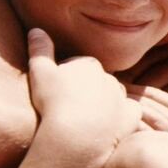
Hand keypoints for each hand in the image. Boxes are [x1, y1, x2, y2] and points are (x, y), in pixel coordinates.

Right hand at [28, 28, 141, 146]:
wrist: (75, 137)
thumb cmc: (54, 103)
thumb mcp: (40, 73)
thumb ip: (39, 50)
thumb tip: (36, 30)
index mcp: (89, 64)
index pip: (79, 67)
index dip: (67, 79)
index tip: (57, 92)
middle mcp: (109, 77)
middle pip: (97, 81)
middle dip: (86, 90)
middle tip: (70, 108)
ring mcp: (122, 97)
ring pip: (114, 96)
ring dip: (104, 103)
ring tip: (87, 119)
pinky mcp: (131, 116)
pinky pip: (130, 112)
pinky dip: (122, 117)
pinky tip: (109, 126)